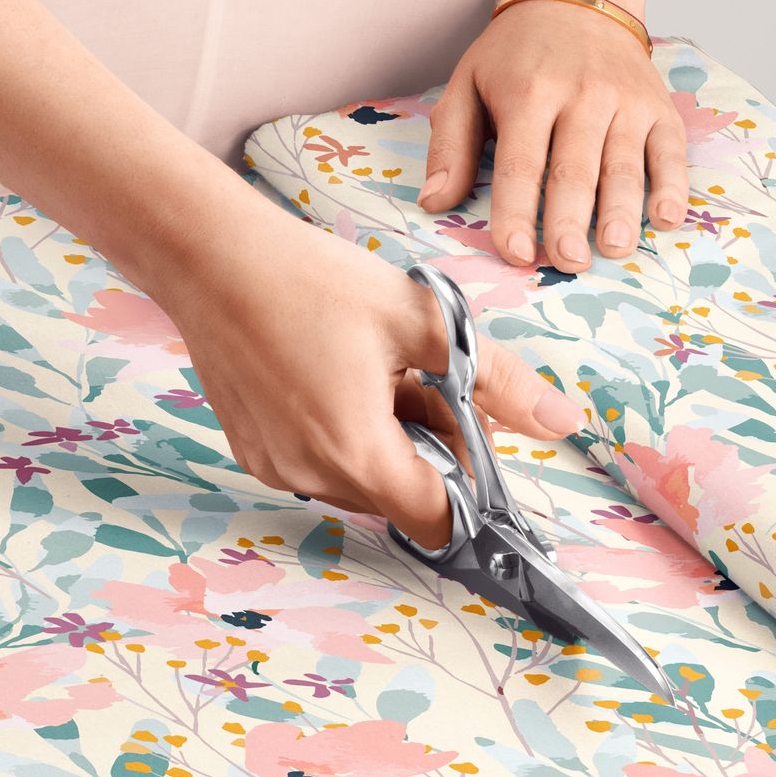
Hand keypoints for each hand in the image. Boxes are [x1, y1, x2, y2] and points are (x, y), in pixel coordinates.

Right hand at [146, 202, 585, 546]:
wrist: (211, 256)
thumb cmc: (312, 280)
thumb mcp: (421, 321)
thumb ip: (498, 381)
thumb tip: (564, 423)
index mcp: (358, 453)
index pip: (437, 520)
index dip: (473, 494)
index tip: (481, 445)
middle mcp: (310, 475)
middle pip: (400, 497)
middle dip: (433, 452)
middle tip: (433, 380)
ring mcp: (274, 466)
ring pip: (360, 479)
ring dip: (388, 441)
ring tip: (382, 369)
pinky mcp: (251, 449)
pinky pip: (318, 462)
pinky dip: (345, 433)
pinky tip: (340, 374)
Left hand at [419, 1, 687, 269]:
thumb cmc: (515, 54)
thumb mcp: (467, 85)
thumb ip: (451, 146)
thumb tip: (434, 202)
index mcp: (528, 92)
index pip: (521, 164)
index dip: (516, 212)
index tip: (514, 253)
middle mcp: (581, 96)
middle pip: (574, 169)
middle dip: (570, 220)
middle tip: (566, 262)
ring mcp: (625, 101)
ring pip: (624, 164)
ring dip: (620, 211)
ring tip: (612, 249)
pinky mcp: (658, 106)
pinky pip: (670, 150)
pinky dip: (672, 185)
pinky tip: (665, 218)